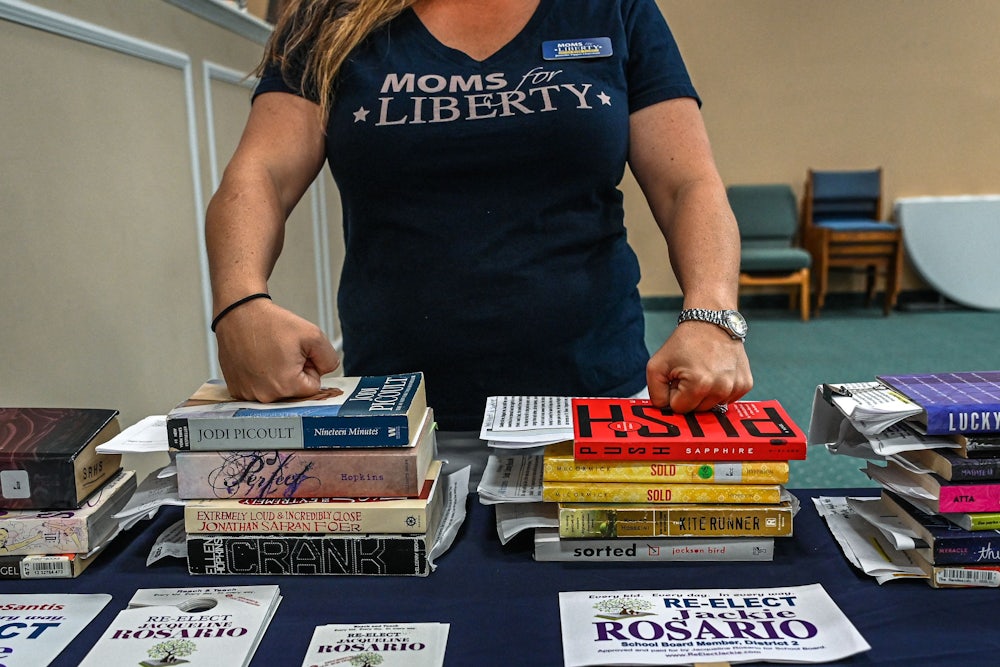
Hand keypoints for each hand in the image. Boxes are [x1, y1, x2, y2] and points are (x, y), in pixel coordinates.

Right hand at [214, 298, 339, 401]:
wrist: (239, 313)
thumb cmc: (271, 322)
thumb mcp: (313, 334)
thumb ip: (329, 359)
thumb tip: (326, 372)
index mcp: (286, 385)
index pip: (313, 387)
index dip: (308, 367)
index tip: (296, 353)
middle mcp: (265, 396)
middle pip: (294, 391)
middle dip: (293, 373)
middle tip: (281, 352)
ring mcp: (247, 394)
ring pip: (276, 391)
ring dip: (275, 376)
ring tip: (266, 354)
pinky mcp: (236, 389)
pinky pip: (257, 389)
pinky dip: (258, 377)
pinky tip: (254, 360)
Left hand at [645, 321, 752, 412]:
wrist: (711, 321)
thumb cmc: (684, 342)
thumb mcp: (656, 366)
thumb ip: (655, 394)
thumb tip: (665, 410)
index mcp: (699, 384)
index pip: (680, 409)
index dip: (674, 393)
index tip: (678, 377)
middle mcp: (721, 388)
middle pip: (697, 410)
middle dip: (689, 396)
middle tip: (690, 373)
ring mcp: (736, 387)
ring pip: (712, 407)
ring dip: (704, 394)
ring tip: (703, 372)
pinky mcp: (745, 384)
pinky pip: (726, 400)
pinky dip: (718, 390)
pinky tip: (716, 373)